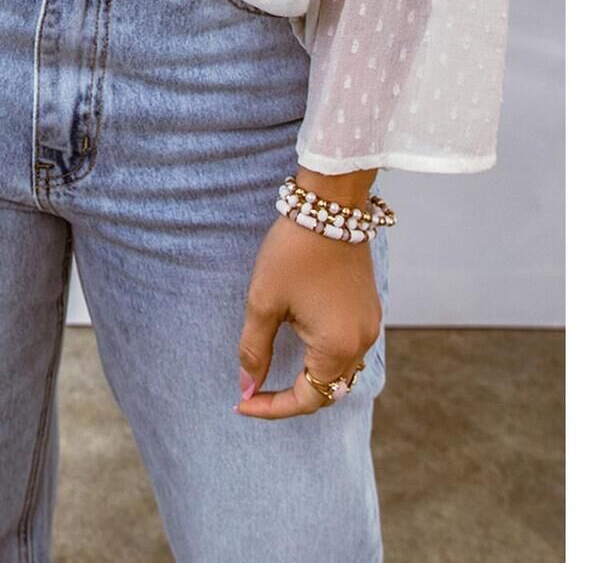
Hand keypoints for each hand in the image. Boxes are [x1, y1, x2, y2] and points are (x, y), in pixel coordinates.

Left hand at [235, 174, 382, 419]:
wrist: (330, 204)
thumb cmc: (293, 251)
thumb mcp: (264, 301)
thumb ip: (254, 349)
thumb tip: (248, 386)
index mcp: (338, 347)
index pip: (307, 399)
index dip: (272, 406)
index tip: (241, 400)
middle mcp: (362, 342)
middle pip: (327, 389)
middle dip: (290, 395)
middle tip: (254, 389)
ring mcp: (370, 324)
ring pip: (340, 369)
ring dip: (309, 376)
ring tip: (273, 372)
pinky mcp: (368, 307)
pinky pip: (348, 347)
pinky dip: (323, 355)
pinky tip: (298, 344)